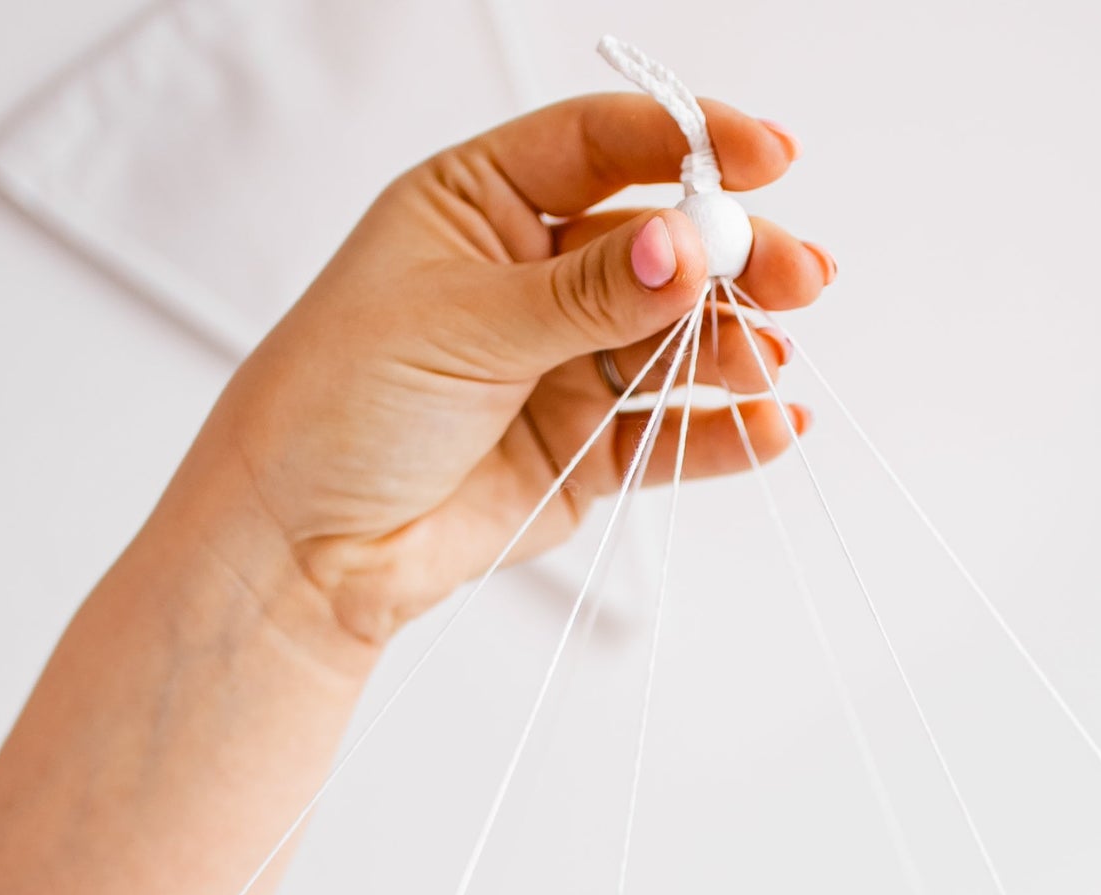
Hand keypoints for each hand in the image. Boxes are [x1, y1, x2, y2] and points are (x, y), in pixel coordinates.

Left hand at [183, 91, 829, 654]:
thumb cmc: (337, 407)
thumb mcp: (462, 323)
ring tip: (770, 360)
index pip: (603, 147)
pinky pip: (671, 433)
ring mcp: (562, 364)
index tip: (766, 156)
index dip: (690, 142)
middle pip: (660, 245)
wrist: (304, 547)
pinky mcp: (584, 453)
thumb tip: (683, 247)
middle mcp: (531, 275)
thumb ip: (586, 291)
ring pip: (674, 340)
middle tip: (796, 276)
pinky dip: (724, 430)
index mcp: (483, 203)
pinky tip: (771, 423)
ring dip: (732, 344)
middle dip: (734, 256)